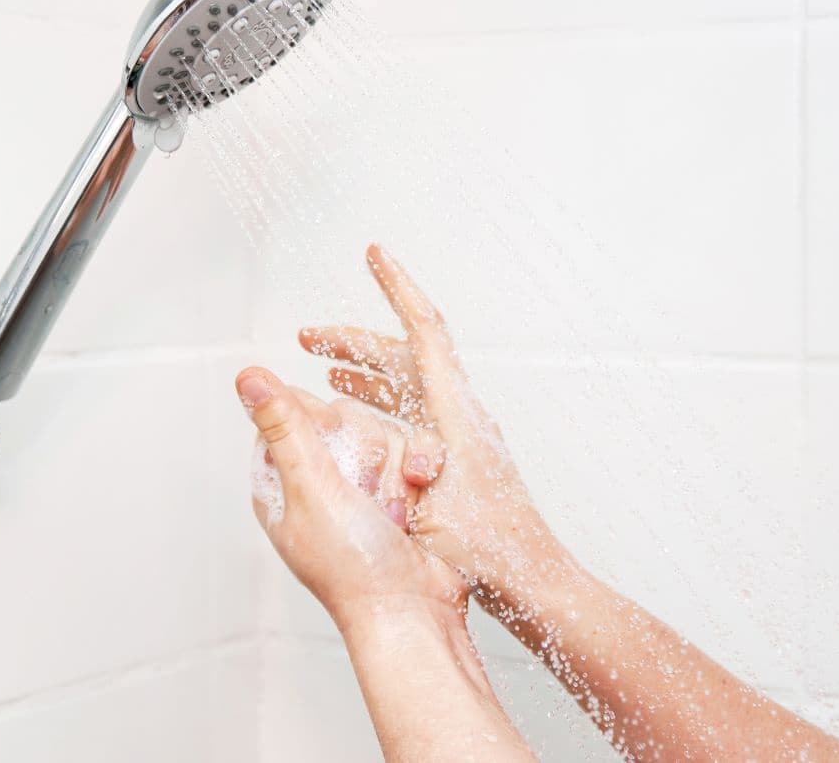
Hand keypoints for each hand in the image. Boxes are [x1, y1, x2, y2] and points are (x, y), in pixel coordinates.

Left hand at [236, 366, 462, 628]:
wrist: (416, 610)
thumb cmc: (354, 568)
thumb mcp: (312, 489)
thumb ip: (285, 428)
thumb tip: (248, 377)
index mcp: (282, 482)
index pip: (293, 411)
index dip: (319, 422)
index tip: (331, 452)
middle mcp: (320, 481)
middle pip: (346, 416)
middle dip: (366, 454)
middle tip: (364, 495)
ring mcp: (364, 486)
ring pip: (386, 430)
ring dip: (396, 472)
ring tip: (391, 515)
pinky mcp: (403, 489)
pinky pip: (416, 449)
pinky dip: (420, 476)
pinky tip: (415, 508)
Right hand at [299, 245, 569, 613]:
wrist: (533, 585)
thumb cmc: (489, 552)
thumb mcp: (426, 500)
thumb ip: (385, 455)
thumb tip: (335, 416)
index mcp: (456, 412)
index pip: (424, 331)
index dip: (397, 287)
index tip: (373, 253)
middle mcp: (459, 415)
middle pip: (403, 356)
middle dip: (353, 338)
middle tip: (305, 336)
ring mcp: (458, 437)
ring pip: (405, 386)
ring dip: (363, 371)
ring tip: (321, 366)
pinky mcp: (454, 461)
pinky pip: (410, 416)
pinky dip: (378, 404)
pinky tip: (354, 417)